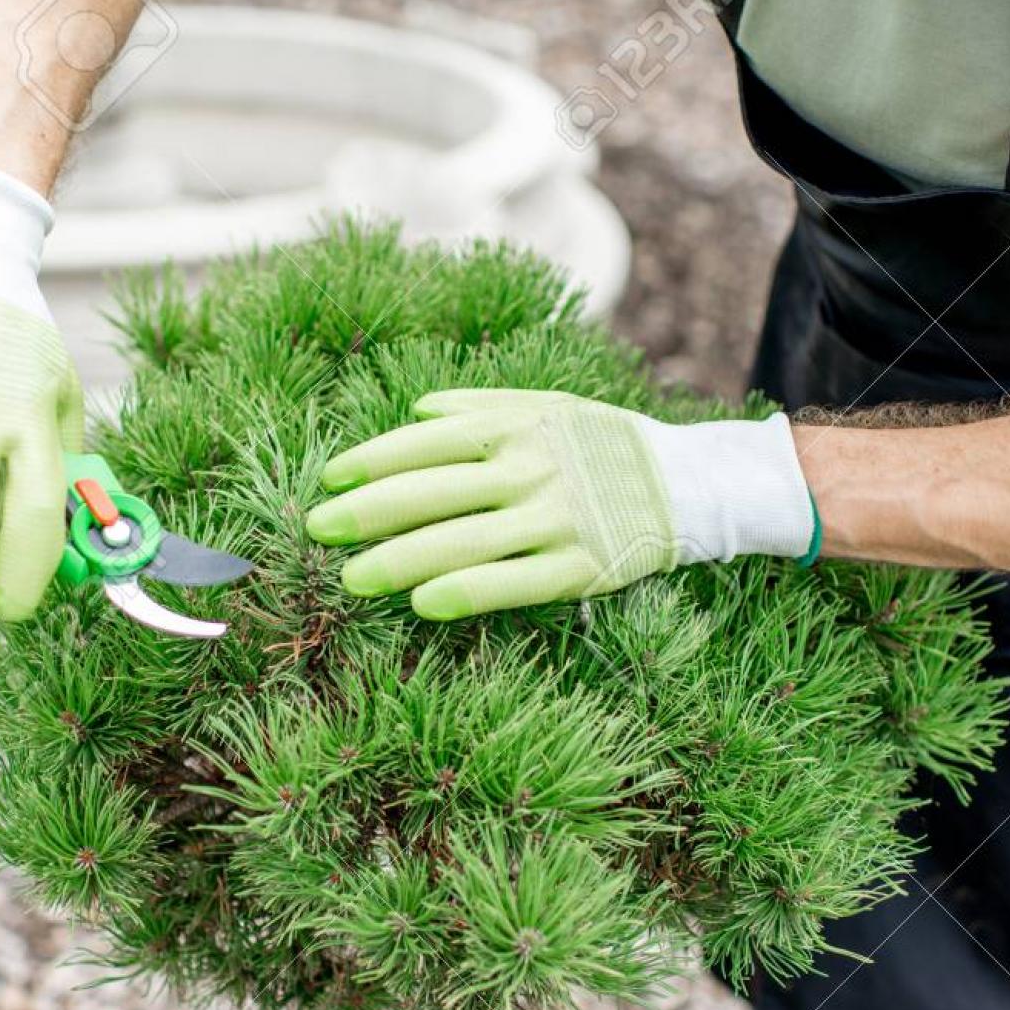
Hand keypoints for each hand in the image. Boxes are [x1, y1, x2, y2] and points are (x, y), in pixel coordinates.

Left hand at [305, 389, 816, 619]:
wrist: (692, 481)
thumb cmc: (605, 444)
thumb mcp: (550, 405)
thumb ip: (482, 405)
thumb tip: (414, 411)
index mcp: (517, 427)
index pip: (425, 443)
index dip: (371, 461)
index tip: (329, 480)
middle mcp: (530, 469)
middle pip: (431, 492)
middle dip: (367, 512)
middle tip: (317, 530)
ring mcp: (556, 519)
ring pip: (462, 541)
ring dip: (399, 560)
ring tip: (351, 579)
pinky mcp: (582, 567)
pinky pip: (513, 582)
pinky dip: (466, 592)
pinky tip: (423, 604)